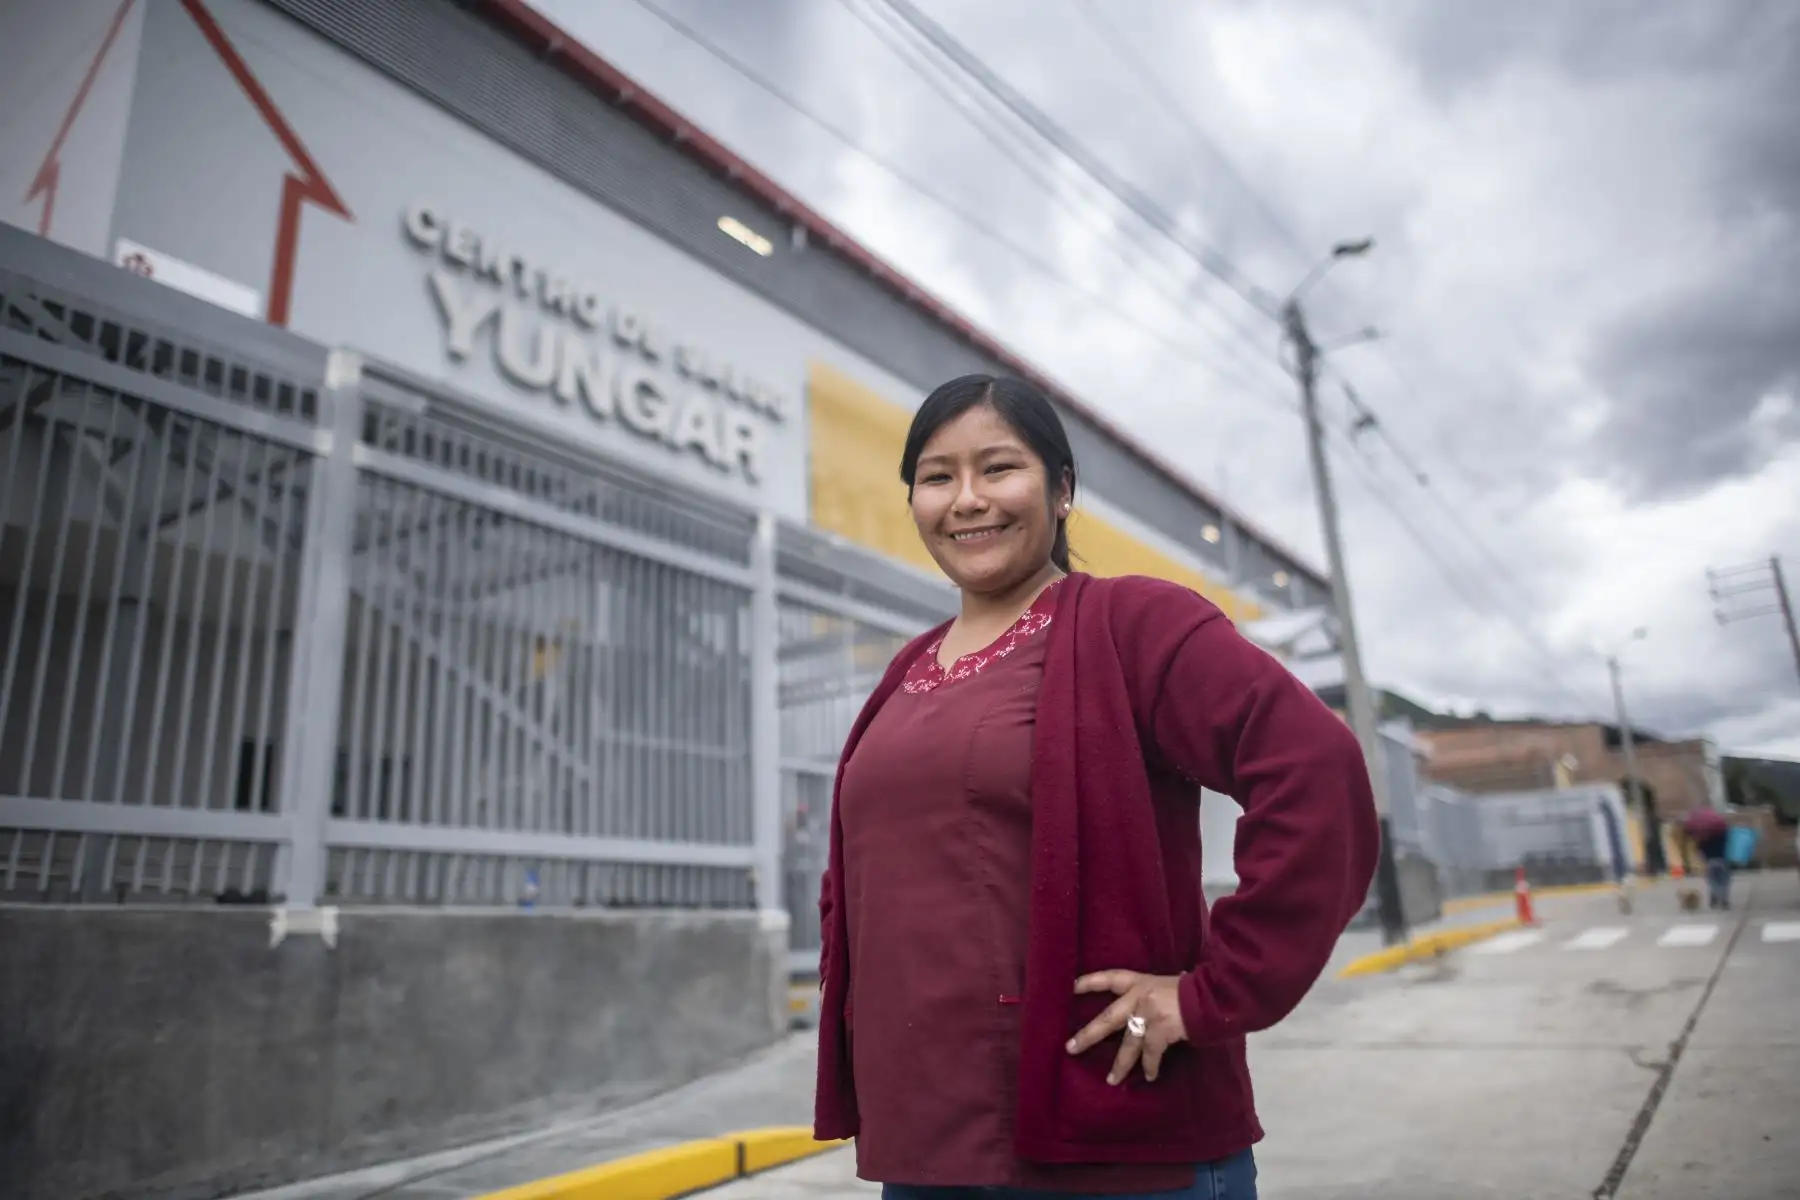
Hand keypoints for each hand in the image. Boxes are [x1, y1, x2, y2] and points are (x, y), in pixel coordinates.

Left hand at [1065, 971, 1188, 1083]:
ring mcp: (1148, 1014)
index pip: (1109, 978)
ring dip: (1120, 1064)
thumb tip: (1150, 1004)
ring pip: (1128, 1044)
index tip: (1070, 988)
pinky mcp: (1160, 1031)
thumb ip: (1153, 994)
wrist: (1212, 996)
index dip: (1090, 982)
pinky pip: (1150, 1054)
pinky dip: (1150, 1066)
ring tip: (1111, 1080)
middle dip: (1088, 1034)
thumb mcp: (1167, 984)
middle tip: (1071, 1048)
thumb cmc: (1193, 990)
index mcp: (1140, 982)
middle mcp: (1139, 997)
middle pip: (1107, 1018)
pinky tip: (1149, 1076)